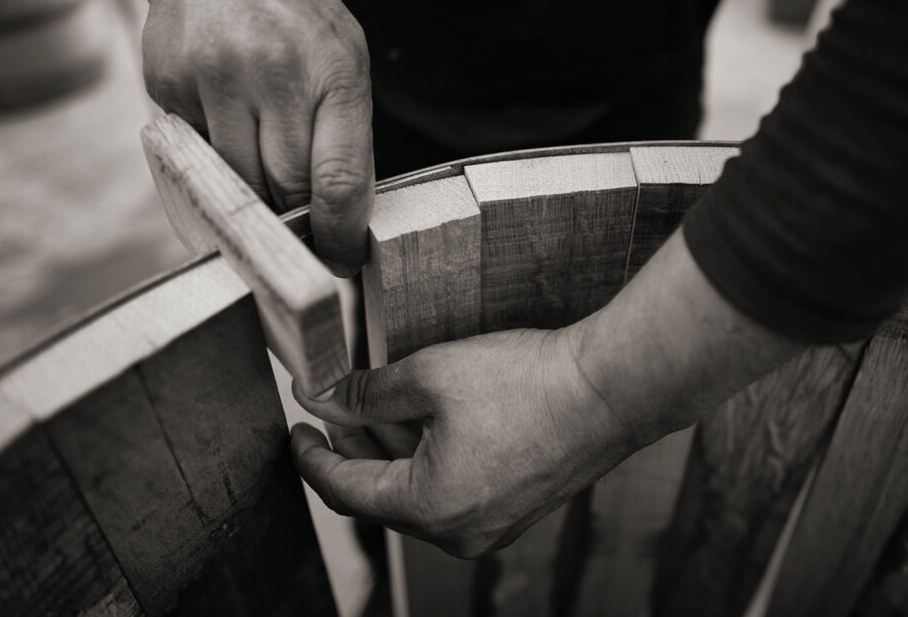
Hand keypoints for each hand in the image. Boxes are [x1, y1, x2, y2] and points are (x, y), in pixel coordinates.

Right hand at [140, 0, 371, 273]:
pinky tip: (223, 114)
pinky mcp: (168, 87)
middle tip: (299, 223)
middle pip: (284, 190)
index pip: (337, 178)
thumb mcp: (343, 57)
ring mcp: (213, 78)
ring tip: (260, 156)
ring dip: (251, 190)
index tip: (338, 260)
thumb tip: (343, 217)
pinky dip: (214, 154)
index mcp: (333, 69)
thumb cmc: (292, 16)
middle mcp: (273, 73)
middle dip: (294, 215)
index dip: (338, 234)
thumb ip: (346, 132)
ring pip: (236, 182)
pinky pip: (197, 155)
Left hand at [290, 328, 640, 557]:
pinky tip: (422, 419)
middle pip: (381, 494)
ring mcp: (491, 525)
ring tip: (375, 403)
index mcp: (431, 508)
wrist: (610, 390)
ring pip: (417, 492)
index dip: (312, 456)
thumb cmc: (531, 383)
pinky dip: (427, 459)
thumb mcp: (431, 375)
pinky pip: (451, 491)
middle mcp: (459, 532)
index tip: (297, 429)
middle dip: (352, 447)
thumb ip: (367, 394)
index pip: (345, 490)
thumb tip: (324, 399)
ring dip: (390, 451)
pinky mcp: (513, 508)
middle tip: (334, 404)